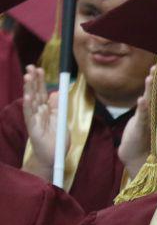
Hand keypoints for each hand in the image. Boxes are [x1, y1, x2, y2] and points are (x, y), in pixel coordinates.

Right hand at [21, 66, 57, 180]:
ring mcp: (34, 119)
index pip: (42, 92)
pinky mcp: (33, 128)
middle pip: (35, 93)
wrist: (52, 157)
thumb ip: (58, 107)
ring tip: (28, 76)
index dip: (41, 81)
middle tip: (31, 67)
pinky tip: (27, 97)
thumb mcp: (61, 120)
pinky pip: (30, 115)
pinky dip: (29, 106)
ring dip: (29, 89)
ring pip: (31, 101)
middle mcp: (38, 112)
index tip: (40, 69)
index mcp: (46, 110)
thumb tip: (55, 92)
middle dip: (33, 80)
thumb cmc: (56, 140)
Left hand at [118, 72, 153, 176]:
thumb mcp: (143, 121)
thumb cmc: (140, 138)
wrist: (137, 156)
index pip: (154, 90)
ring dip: (150, 90)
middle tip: (156, 66)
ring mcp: (148, 120)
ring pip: (150, 102)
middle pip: (154, 93)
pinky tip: (141, 99)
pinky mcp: (142, 128)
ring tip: (149, 77)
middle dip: (155, 79)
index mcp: (151, 109)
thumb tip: (146, 99)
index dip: (155, 78)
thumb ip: (145, 110)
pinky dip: (142, 108)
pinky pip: (143, 116)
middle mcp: (152, 113)